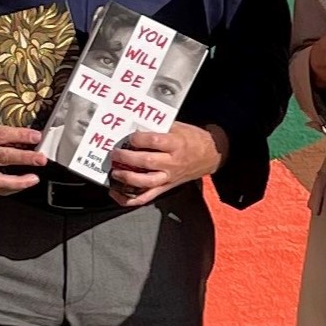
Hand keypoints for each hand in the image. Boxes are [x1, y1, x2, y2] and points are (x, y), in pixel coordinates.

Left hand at [108, 122, 225, 206]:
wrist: (209, 156)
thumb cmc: (193, 140)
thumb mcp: (179, 127)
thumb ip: (159, 128)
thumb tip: (136, 127)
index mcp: (176, 144)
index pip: (154, 142)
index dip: (138, 139)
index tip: (130, 137)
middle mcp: (172, 163)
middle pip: (146, 162)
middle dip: (126, 158)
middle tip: (115, 154)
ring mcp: (168, 178)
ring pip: (145, 182)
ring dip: (126, 178)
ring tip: (115, 172)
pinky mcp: (165, 188)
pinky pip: (146, 197)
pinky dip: (129, 199)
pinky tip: (117, 193)